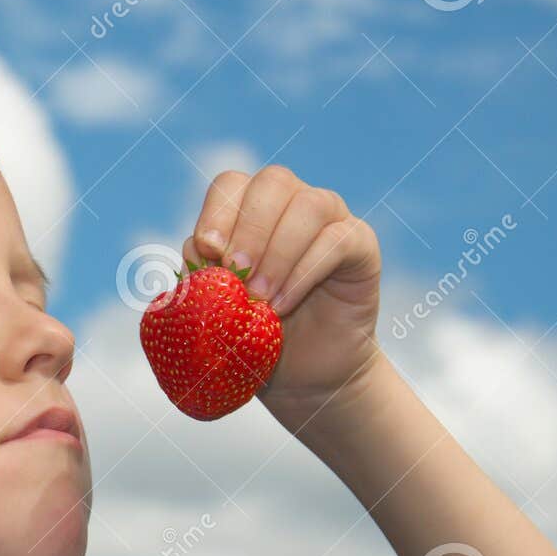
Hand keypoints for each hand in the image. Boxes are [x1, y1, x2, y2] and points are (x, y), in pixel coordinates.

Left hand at [185, 165, 382, 425]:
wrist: (303, 373)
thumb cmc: (254, 335)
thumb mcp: (217, 307)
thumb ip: (204, 275)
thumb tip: (196, 249)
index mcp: (250, 209)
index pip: (231, 185)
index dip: (217, 213)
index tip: (207, 251)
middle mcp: (292, 203)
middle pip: (272, 183)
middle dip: (249, 229)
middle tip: (236, 276)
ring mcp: (331, 220)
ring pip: (309, 205)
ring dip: (277, 252)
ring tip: (259, 298)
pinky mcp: (360, 244)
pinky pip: (337, 241)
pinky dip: (304, 272)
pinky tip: (282, 306)